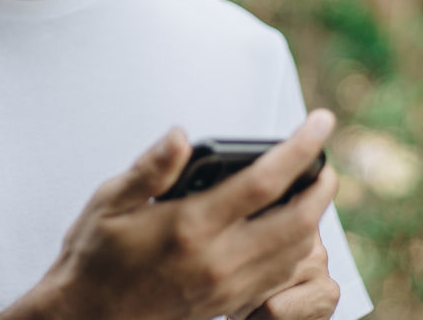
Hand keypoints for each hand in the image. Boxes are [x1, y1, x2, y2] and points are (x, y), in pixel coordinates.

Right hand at [24, 110, 338, 319]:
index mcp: (191, 226)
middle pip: (297, 221)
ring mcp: (227, 286)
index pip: (265, 181)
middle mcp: (218, 259)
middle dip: (322, 187)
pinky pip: (280, 276)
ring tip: (313, 189)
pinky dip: (298, 248)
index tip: (321, 121)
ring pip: (295, 251)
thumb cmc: (95, 256)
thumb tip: (180, 134)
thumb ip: (151, 168)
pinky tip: (291, 229)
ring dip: (314, 218)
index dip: (301, 147)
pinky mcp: (228, 303)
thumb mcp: (110, 202)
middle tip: (327, 162)